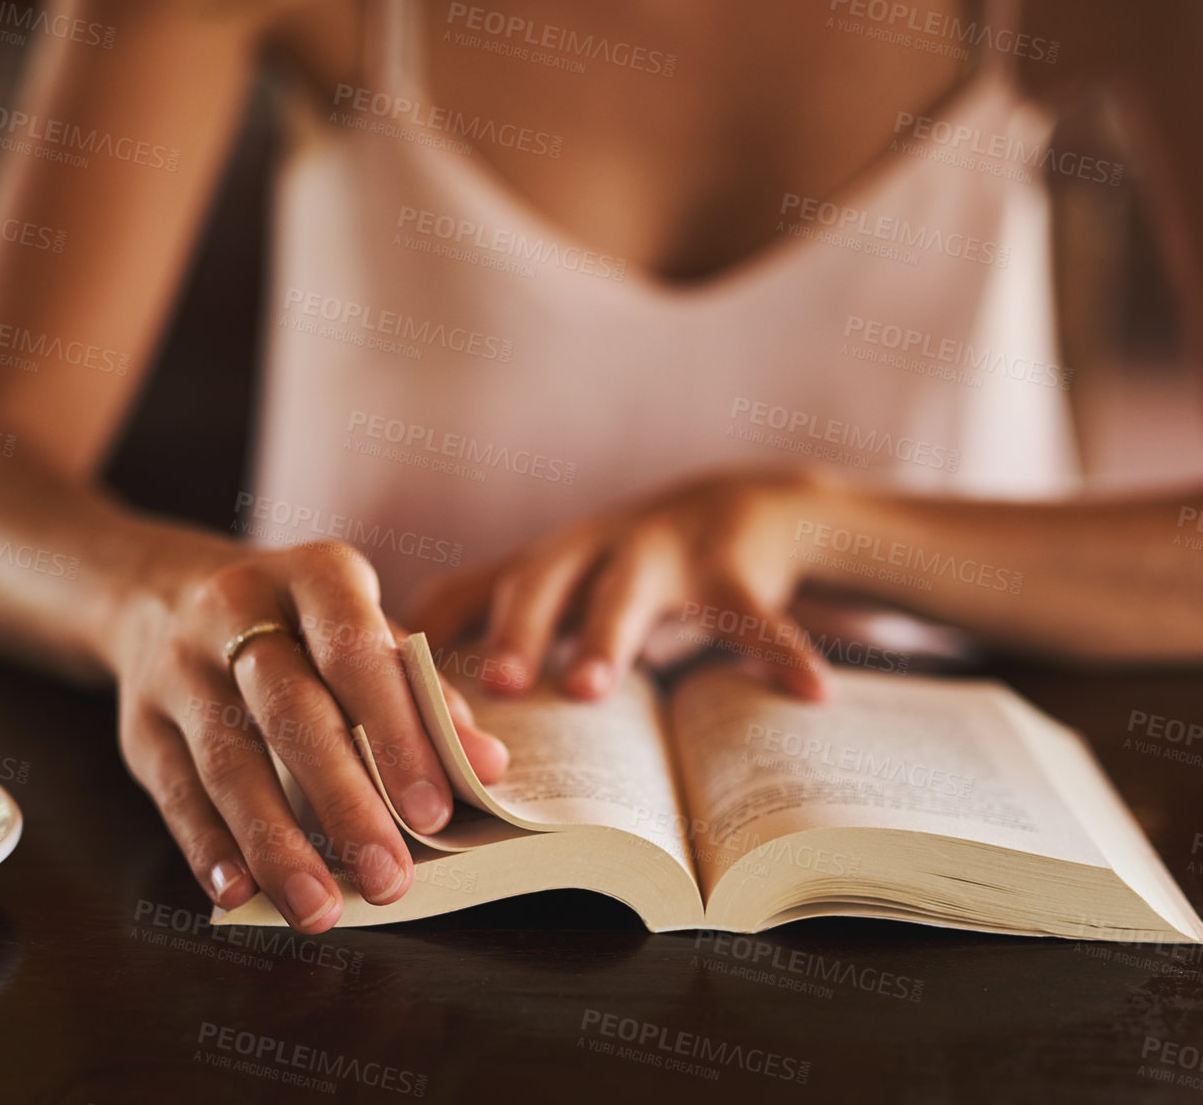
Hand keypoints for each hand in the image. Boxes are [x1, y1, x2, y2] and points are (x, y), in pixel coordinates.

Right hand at [113, 539, 509, 931]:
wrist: (160, 593)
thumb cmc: (297, 626)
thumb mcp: (360, 630)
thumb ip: (421, 693)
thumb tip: (485, 766)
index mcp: (313, 576)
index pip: (355, 652)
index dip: (396, 733)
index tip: (434, 814)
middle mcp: (235, 611)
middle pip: (290, 711)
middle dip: (343, 801)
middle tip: (388, 879)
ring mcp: (177, 667)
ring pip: (227, 760)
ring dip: (276, 842)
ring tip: (320, 909)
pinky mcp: (139, 722)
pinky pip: (175, 791)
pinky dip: (208, 846)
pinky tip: (240, 892)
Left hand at [414, 469, 838, 702]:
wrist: (745, 506)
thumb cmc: (625, 564)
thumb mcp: (557, 580)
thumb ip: (481, 608)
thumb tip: (391, 666)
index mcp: (544, 561)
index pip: (476, 590)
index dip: (438, 633)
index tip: (399, 683)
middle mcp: (594, 547)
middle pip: (541, 579)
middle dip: (512, 628)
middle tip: (489, 681)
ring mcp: (664, 554)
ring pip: (629, 595)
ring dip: (606, 639)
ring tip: (586, 688)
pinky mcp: (735, 570)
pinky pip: (757, 618)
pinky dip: (783, 656)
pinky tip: (811, 696)